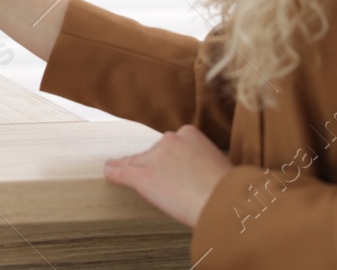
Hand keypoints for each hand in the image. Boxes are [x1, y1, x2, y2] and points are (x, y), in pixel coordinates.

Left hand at [103, 125, 233, 227]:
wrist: (223, 201)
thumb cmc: (228, 190)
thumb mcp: (220, 165)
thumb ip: (204, 162)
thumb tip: (202, 174)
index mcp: (190, 134)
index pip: (173, 143)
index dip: (171, 156)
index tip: (171, 165)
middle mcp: (170, 140)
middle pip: (155, 151)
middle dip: (155, 163)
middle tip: (158, 176)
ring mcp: (155, 157)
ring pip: (138, 161)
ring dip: (131, 166)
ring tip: (119, 167)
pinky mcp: (144, 176)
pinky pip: (123, 172)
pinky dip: (114, 171)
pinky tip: (108, 171)